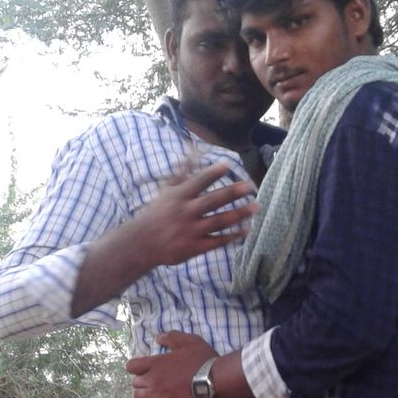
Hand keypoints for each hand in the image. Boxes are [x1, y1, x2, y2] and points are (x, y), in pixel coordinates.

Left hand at [127, 332, 217, 397]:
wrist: (215, 381)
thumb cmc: (202, 360)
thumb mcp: (189, 341)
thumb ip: (172, 338)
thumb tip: (158, 338)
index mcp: (155, 363)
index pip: (131, 366)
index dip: (135, 367)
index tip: (141, 369)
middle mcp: (152, 380)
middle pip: (135, 383)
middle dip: (141, 382)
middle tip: (150, 383)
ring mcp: (157, 396)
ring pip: (137, 397)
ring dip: (141, 396)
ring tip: (147, 396)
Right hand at [131, 160, 257, 267]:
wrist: (142, 243)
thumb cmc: (157, 213)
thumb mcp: (167, 191)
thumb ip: (183, 173)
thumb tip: (192, 151)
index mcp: (179, 196)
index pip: (198, 182)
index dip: (212, 173)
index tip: (227, 165)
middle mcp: (186, 212)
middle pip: (212, 200)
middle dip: (232, 193)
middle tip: (250, 186)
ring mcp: (191, 231)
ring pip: (219, 221)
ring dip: (239, 214)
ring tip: (255, 207)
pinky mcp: (195, 247)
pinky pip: (217, 241)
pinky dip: (233, 236)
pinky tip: (247, 230)